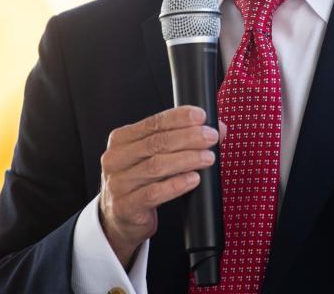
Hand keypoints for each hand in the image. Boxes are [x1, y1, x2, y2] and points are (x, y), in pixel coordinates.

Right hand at [98, 106, 223, 267]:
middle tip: (211, 137)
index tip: (201, 116)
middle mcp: (115, 159)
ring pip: (156, 167)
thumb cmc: (142, 181)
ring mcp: (118, 183)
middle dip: (188, 138)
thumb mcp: (157, 156)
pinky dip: (176, 184)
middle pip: (156, 143)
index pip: (153, 123)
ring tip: (208, 158)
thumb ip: (183, 139)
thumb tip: (218, 128)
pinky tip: (193, 179)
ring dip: (187, 159)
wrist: (121, 218)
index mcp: (121, 139)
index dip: (179, 118)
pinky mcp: (125, 206)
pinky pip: (154, 193)